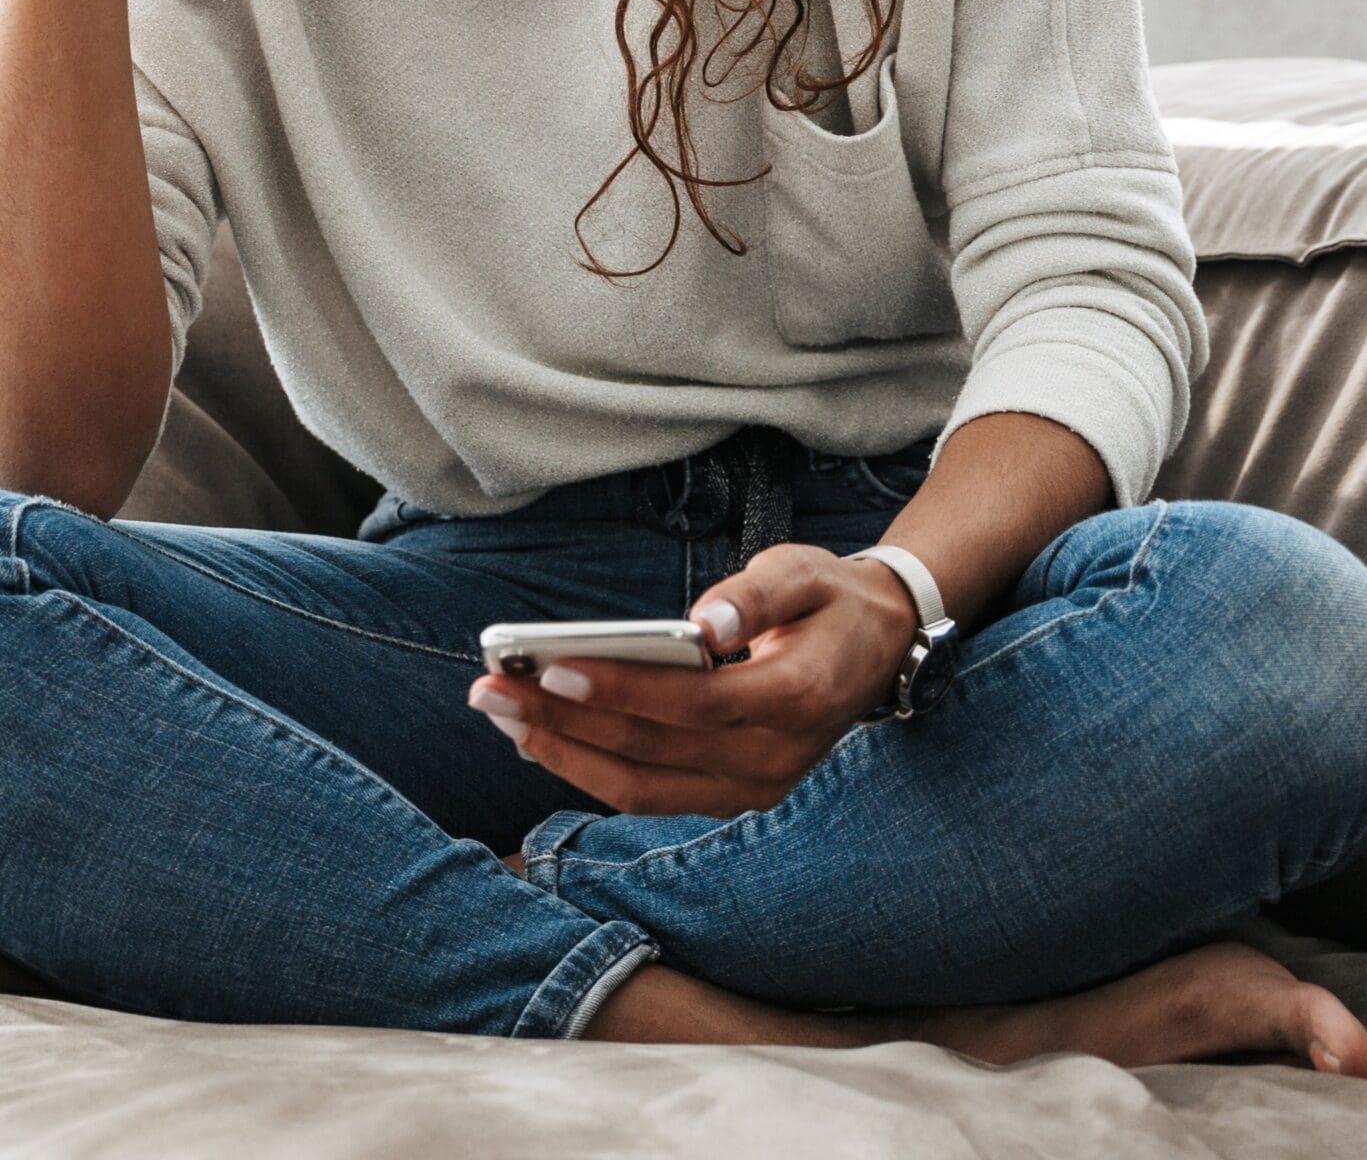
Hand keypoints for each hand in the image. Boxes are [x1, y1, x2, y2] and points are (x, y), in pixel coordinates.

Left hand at [466, 543, 924, 816]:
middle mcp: (773, 760)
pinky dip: (589, 768)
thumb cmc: (830, 600)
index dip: (622, 690)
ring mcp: (751, 788)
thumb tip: (707, 622)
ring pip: (641, 787)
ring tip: (498, 712)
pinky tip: (539, 735)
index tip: (552, 667)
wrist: (877, 650)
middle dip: (563, 722)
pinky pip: (648, 792)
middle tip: (490, 689)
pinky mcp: (729, 795)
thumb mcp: (807, 571)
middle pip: (652, 751)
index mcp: (797, 699)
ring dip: (562, 753)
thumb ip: (759, 593)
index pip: (695, 704)